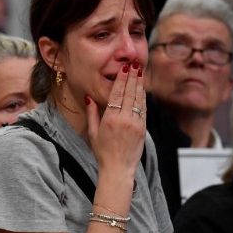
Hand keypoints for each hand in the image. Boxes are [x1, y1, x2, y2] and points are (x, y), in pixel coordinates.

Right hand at [84, 62, 146, 178]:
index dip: (122, 80)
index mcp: (110, 119)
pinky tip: (143, 90)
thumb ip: (92, 114)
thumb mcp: (92, 133)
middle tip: (135, 64)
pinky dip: (143, 98)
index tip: (124, 68)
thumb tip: (89, 97)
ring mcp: (136, 124)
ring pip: (138, 100)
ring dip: (140, 85)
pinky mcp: (143, 129)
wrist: (118, 169)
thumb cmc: (102, 152)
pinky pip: (143, 110)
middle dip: (133, 77)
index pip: (117, 94)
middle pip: (130, 93)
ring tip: (140, 72)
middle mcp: (124, 119)